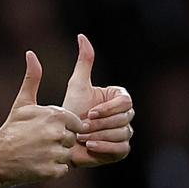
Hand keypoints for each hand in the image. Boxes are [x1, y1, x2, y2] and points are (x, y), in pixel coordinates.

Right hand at [0, 51, 83, 182]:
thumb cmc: (12, 128)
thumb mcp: (23, 103)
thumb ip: (33, 78)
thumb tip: (31, 53)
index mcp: (56, 115)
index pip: (75, 122)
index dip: (62, 127)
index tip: (47, 131)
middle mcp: (58, 133)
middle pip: (71, 138)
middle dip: (60, 142)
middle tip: (40, 143)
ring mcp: (56, 153)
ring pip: (67, 154)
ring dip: (56, 156)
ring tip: (39, 153)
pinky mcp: (53, 171)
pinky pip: (62, 169)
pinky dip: (53, 169)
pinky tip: (39, 164)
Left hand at [61, 34, 133, 166]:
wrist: (62, 137)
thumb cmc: (70, 110)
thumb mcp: (77, 85)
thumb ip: (84, 62)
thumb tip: (82, 36)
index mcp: (120, 98)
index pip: (126, 102)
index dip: (108, 109)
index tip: (89, 112)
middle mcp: (126, 115)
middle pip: (125, 119)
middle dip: (100, 124)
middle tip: (81, 127)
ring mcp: (125, 133)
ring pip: (122, 133)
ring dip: (100, 135)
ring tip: (82, 136)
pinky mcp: (120, 151)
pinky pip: (122, 149)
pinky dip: (106, 147)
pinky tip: (89, 146)